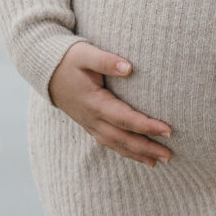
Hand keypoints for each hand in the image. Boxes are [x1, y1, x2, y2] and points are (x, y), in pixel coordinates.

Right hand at [47, 41, 171, 166]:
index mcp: (94, 103)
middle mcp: (92, 119)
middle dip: (147, 148)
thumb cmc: (68, 60)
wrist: (46, 71)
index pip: (125, 119)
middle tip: (169, 156)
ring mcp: (90, 124)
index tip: (168, 130)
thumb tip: (129, 68)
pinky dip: (124, 150)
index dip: (147, 126)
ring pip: (116, 144)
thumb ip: (106, 60)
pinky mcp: (89, 125)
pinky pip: (109, 142)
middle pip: (123, 138)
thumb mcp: (85, 54)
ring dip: (137, 154)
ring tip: (159, 161)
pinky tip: (138, 155)